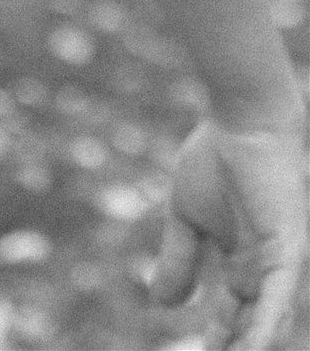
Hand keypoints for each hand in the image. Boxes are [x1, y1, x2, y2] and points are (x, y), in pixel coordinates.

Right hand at [150, 118, 307, 349]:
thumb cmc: (215, 161)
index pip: (232, 316)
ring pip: (271, 321)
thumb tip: (161, 305)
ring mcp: (281, 263)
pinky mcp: (290, 250)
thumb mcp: (186, 219)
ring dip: (252, 344)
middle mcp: (268, 271)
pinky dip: (267, 325)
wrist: (238, 123)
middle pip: (254, 326)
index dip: (217, 338)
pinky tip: (253, 347)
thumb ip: (177, 261)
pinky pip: (281, 297)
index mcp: (244, 265)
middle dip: (234, 346)